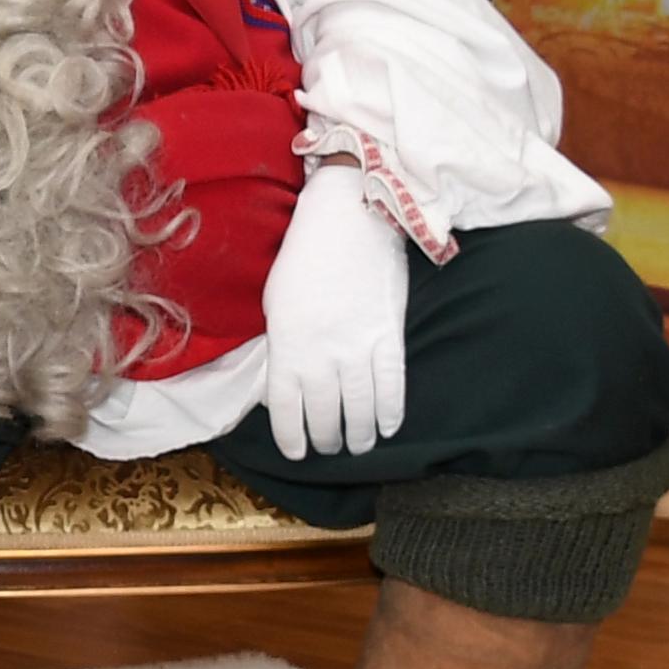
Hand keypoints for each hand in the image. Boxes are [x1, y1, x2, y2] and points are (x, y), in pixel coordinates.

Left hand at [258, 161, 409, 460]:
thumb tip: (290, 381)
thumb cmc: (303, 256)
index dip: (291, 436)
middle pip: (324, 414)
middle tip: (328, 448)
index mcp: (287, 344)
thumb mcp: (276, 303)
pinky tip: (388, 428)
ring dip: (359, 434)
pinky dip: (391, 412)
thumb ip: (283, 344)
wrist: (347, 217)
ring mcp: (358, 346)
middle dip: (325, 438)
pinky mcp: (389, 335)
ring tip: (358, 446)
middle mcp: (321, 353)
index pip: (286, 407)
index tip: (296, 452)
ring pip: (359, 408)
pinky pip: (392, 386)